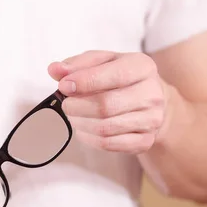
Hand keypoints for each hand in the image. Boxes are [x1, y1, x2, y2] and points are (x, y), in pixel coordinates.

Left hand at [48, 50, 168, 153]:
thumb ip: (78, 64)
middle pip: (106, 106)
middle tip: (66, 104)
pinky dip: (88, 138)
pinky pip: (108, 144)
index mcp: (143, 67)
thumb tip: (54, 69)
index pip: (113, 76)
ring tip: (73, 115)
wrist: (150, 100)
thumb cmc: (121, 78)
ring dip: (80, 122)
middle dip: (77, 106)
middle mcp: (152, 94)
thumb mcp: (103, 62)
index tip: (63, 86)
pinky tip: (84, 128)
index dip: (83, 82)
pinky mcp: (145, 141)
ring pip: (105, 128)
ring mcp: (151, 120)